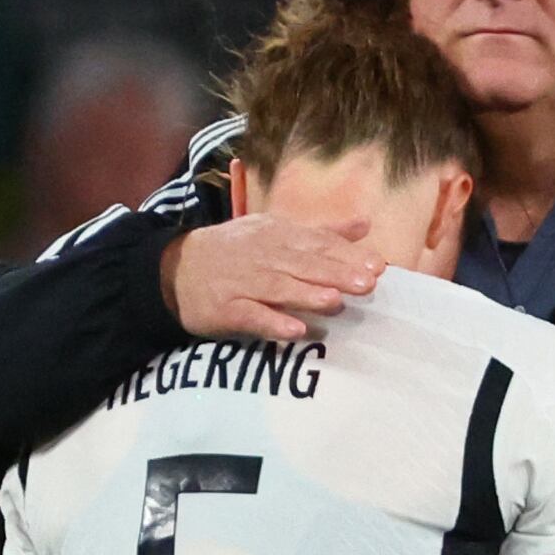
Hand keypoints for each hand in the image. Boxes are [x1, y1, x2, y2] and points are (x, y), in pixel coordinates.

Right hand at [162, 215, 384, 343]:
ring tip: (336, 301)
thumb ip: (323, 232)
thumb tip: (365, 225)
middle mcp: (262, 255)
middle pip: (302, 265)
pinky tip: (296, 329)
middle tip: (368, 284)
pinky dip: (273, 321)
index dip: (346, 255)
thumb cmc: (238, 252)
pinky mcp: (226, 308)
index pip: (316, 243)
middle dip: (335, 273)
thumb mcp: (276, 232)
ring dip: (308, 294)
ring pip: (279, 287)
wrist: (177, 269)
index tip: (378, 266)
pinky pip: (252, 315)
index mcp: (277, 233)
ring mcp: (243, 282)